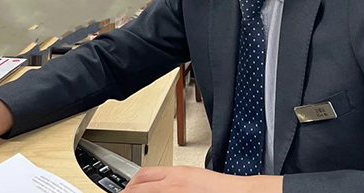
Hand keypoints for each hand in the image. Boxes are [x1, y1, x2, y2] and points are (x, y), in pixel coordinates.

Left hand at [124, 165, 282, 192]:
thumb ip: (177, 180)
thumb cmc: (221, 188)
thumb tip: (165, 185)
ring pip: (145, 192)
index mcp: (176, 173)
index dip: (131, 182)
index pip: (144, 173)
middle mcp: (173, 183)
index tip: (126, 188)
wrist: (237, 192)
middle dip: (127, 191)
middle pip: (139, 185)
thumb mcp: (195, 177)